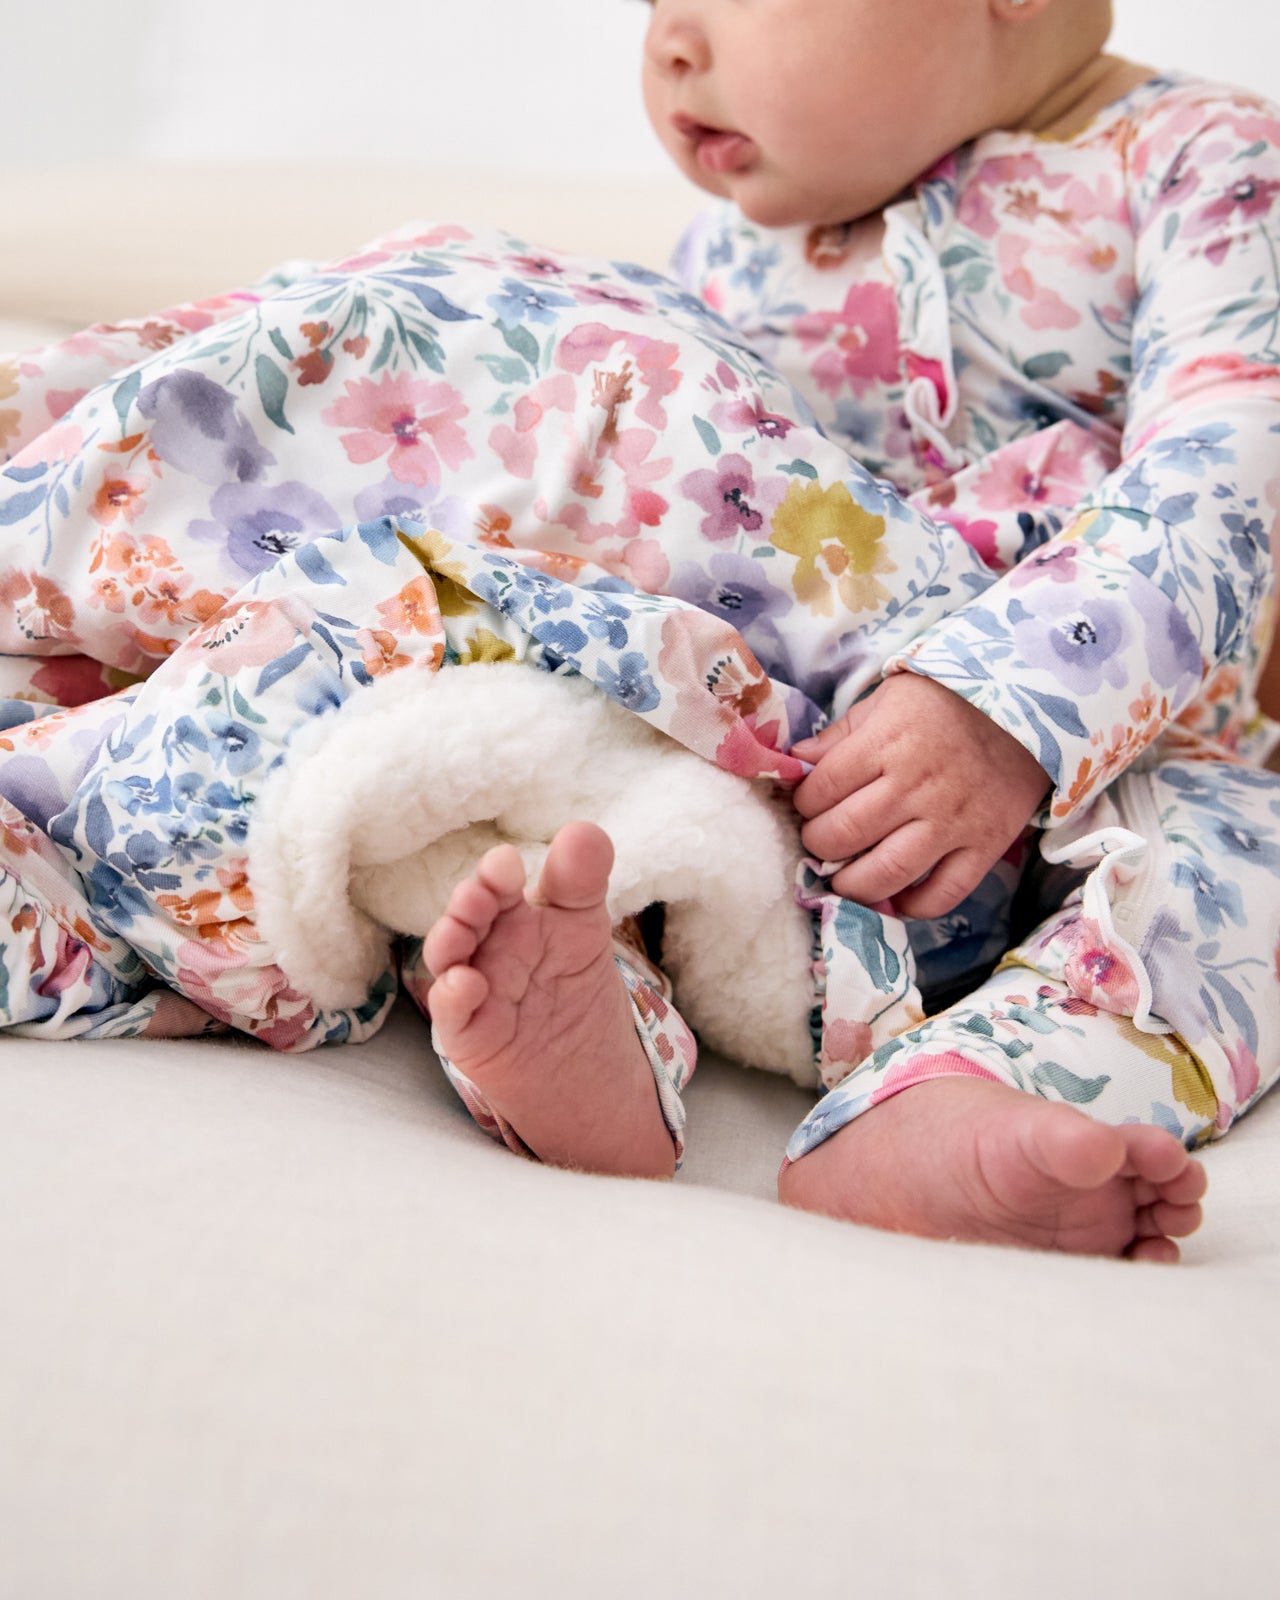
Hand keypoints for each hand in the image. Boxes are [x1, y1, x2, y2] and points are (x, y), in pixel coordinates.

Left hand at [791, 673, 1049, 917]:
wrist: (1031, 707)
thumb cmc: (946, 702)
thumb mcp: (887, 700)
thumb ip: (839, 735)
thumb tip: (794, 763)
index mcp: (887, 743)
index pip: (821, 789)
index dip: (803, 804)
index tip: (807, 806)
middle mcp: (917, 786)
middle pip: (845, 834)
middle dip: (819, 844)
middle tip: (821, 841)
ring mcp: (952, 821)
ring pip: (887, 873)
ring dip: (852, 884)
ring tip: (844, 876)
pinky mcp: (985, 846)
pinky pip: (943, 894)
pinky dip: (913, 906)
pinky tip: (895, 897)